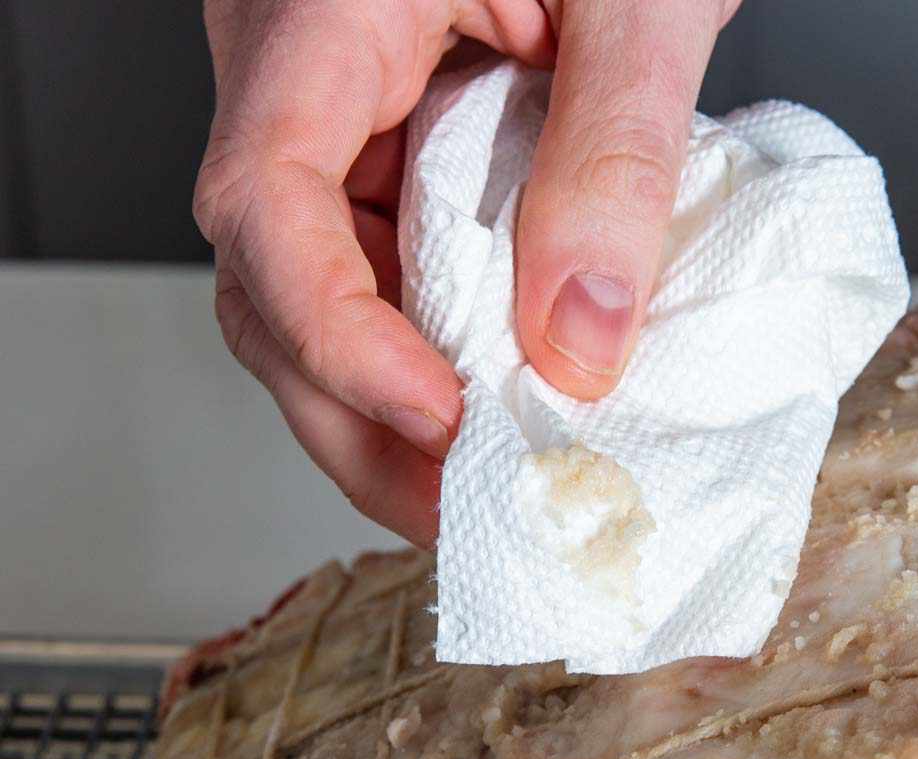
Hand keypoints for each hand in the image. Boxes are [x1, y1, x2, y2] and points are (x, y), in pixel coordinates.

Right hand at [194, 0, 738, 547]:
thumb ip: (612, 153)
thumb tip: (581, 341)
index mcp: (324, 13)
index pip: (266, 201)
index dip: (338, 335)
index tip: (438, 414)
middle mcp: (303, 78)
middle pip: (276, 287)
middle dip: (361, 419)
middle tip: (465, 511)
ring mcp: (339, 123)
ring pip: (320, 298)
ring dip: (390, 413)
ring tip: (479, 491)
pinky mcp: (388, 153)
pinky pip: (383, 270)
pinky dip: (434, 354)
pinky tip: (493, 409)